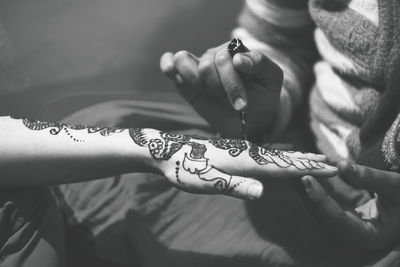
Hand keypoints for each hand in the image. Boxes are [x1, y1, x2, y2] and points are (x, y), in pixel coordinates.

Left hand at [130, 128, 336, 199]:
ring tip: (316, 158)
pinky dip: (281, 155)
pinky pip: (265, 154)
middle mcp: (247, 153)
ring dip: (299, 157)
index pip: (283, 167)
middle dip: (310, 162)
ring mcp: (242, 151)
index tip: (331, 169)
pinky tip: (284, 154)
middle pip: (285, 158)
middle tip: (334, 163)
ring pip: (277, 154)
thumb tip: (262, 192)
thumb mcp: (206, 181)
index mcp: (245, 161)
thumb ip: (234, 185)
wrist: (168, 151)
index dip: (307, 169)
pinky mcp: (236, 151)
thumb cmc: (185, 169)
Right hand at [160, 42, 282, 141]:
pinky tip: (171, 72)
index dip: (231, 82)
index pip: (226, 58)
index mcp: (235, 51)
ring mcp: (198, 67)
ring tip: (207, 93)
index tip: (242, 104)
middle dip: (218, 88)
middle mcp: (215, 56)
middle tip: (234, 105)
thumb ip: (260, 63)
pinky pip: (169, 63)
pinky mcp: (185, 81)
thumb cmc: (262, 97)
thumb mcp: (271, 80)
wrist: (250, 120)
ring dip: (196, 81)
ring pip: (184, 60)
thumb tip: (238, 59)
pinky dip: (168, 65)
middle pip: (206, 64)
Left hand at [302, 160, 399, 251]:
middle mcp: (354, 234)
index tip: (307, 180)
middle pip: (323, 217)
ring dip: (305, 190)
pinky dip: (315, 187)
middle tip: (294, 171)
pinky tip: (306, 170)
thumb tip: (341, 165)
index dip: (320, 201)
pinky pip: (324, 202)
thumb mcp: (396, 187)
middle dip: (306, 194)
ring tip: (294, 168)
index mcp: (369, 236)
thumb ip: (371, 178)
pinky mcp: (343, 214)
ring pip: (319, 210)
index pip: (338, 221)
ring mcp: (346, 225)